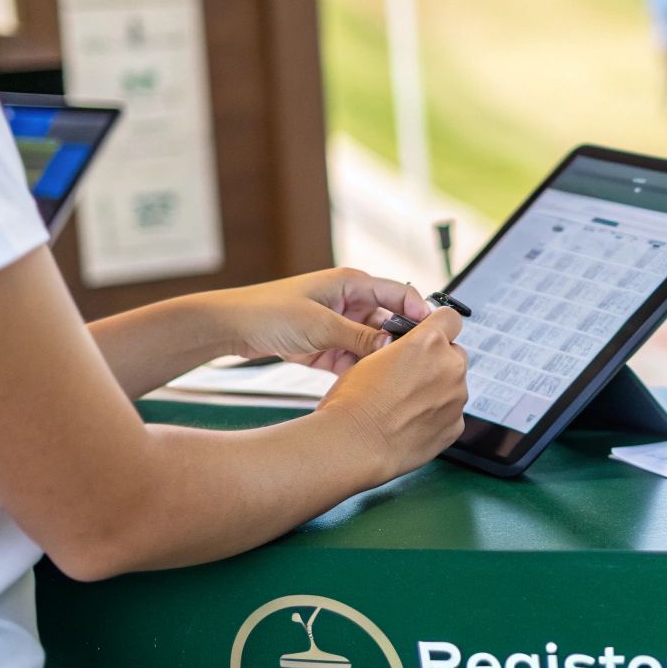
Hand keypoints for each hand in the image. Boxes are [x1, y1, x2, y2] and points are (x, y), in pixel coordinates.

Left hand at [205, 268, 432, 373]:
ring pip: (373, 345)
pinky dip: (360, 371)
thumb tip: (392, 348)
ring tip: (392, 379)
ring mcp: (338, 325)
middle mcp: (348, 302)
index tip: (435, 333)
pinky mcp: (327, 347)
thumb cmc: (269, 312)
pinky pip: (354, 359)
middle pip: (388, 322)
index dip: (419, 312)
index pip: (399, 293)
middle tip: (415, 364)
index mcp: (351, 284)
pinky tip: (367, 384)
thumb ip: (359, 337)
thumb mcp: (320, 325)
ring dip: (380, 360)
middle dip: (401, 343)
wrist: (231, 328)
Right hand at [320, 306, 468, 477]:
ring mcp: (456, 398)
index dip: (439, 325)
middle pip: (454, 354)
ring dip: (437, 390)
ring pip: (454, 385)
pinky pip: (451, 413)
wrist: (354, 444)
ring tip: (405, 404)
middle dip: (437, 362)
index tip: (432, 334)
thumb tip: (408, 350)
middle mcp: (450, 367)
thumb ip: (402, 348)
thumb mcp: (373, 356)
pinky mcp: (456, 426)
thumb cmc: (353, 400)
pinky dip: (436, 416)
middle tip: (410, 376)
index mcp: (428, 342)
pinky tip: (411, 422)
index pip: (450, 318)